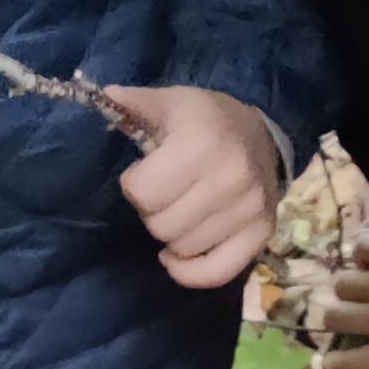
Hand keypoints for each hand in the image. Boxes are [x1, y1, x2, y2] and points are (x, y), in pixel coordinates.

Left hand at [111, 85, 282, 290]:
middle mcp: (230, 177)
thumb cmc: (207, 120)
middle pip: (162, 225)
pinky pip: (217, 272)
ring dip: (172, 236)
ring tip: (180, 212)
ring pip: (184, 248)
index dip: (134, 185)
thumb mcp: (172, 102)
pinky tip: (178, 256)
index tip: (146, 173)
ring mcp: (249, 209)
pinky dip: (191, 272)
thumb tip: (105, 96)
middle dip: (153, 212)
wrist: (263, 136)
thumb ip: (136, 103)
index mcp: (202, 142)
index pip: (144, 192)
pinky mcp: (262, 234)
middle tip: (165, 194)